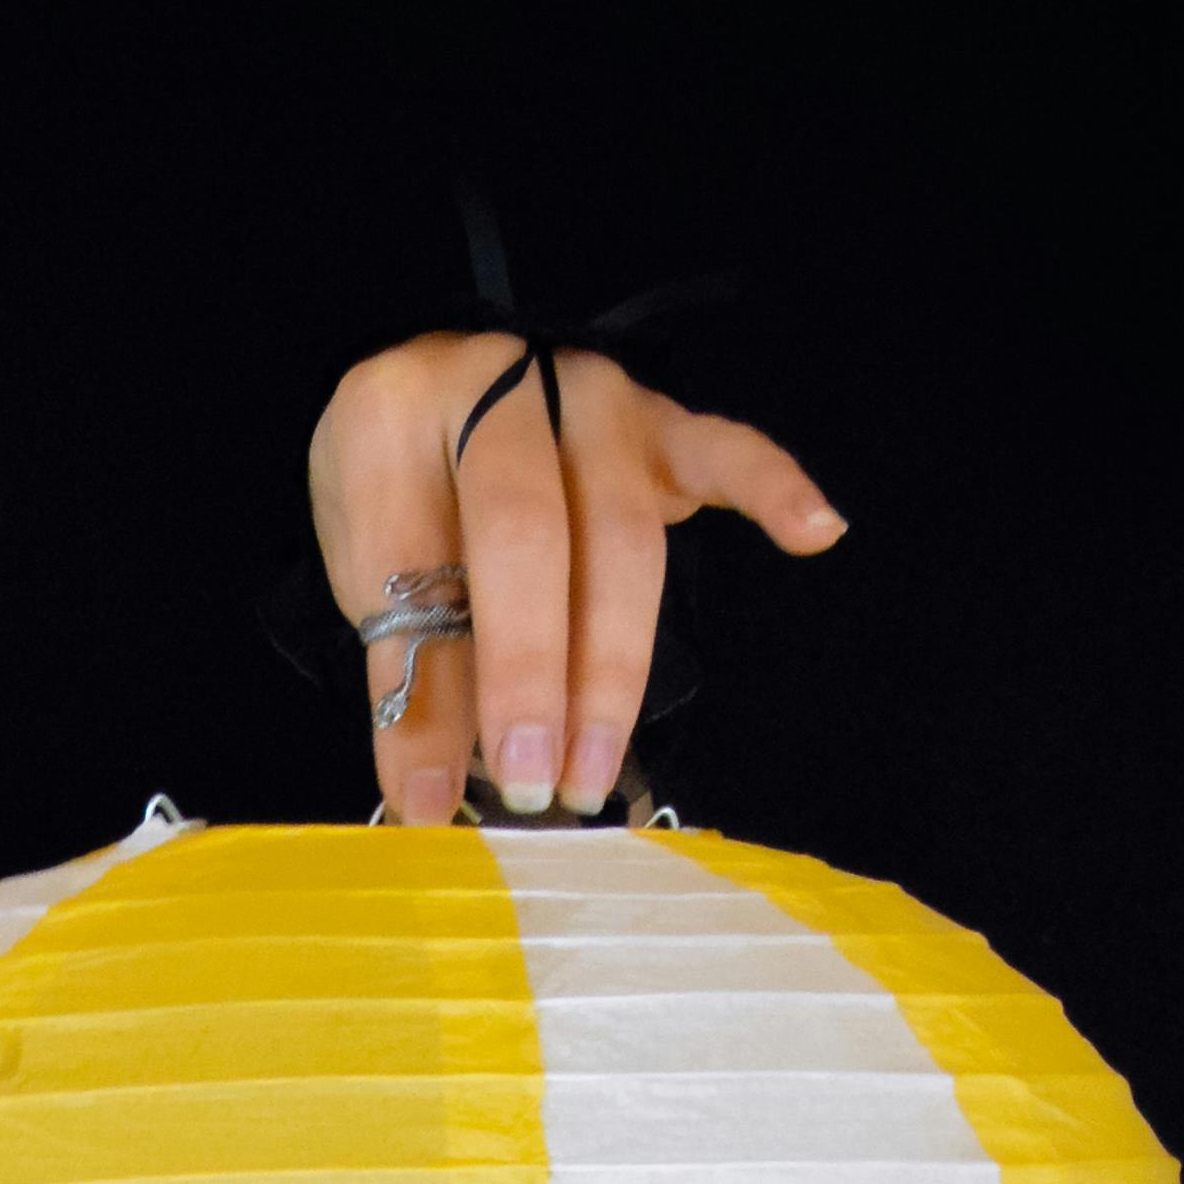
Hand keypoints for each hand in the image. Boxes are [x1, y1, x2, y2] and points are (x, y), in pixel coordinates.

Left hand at [307, 334, 845, 823]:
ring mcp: (589, 398)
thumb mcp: (367, 572)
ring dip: (612, 665)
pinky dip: (772, 488)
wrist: (435, 382)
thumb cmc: (400, 486)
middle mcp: (497, 388)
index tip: (429, 801)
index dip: (423, 694)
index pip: (411, 568)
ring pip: (618, 535)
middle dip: (532, 678)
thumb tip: (432, 799)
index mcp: (391, 416)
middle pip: (528, 541)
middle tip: (532, 787)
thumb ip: (410, 669)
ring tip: (594, 769)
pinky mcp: (659, 418)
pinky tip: (816, 532)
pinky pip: (724, 448)